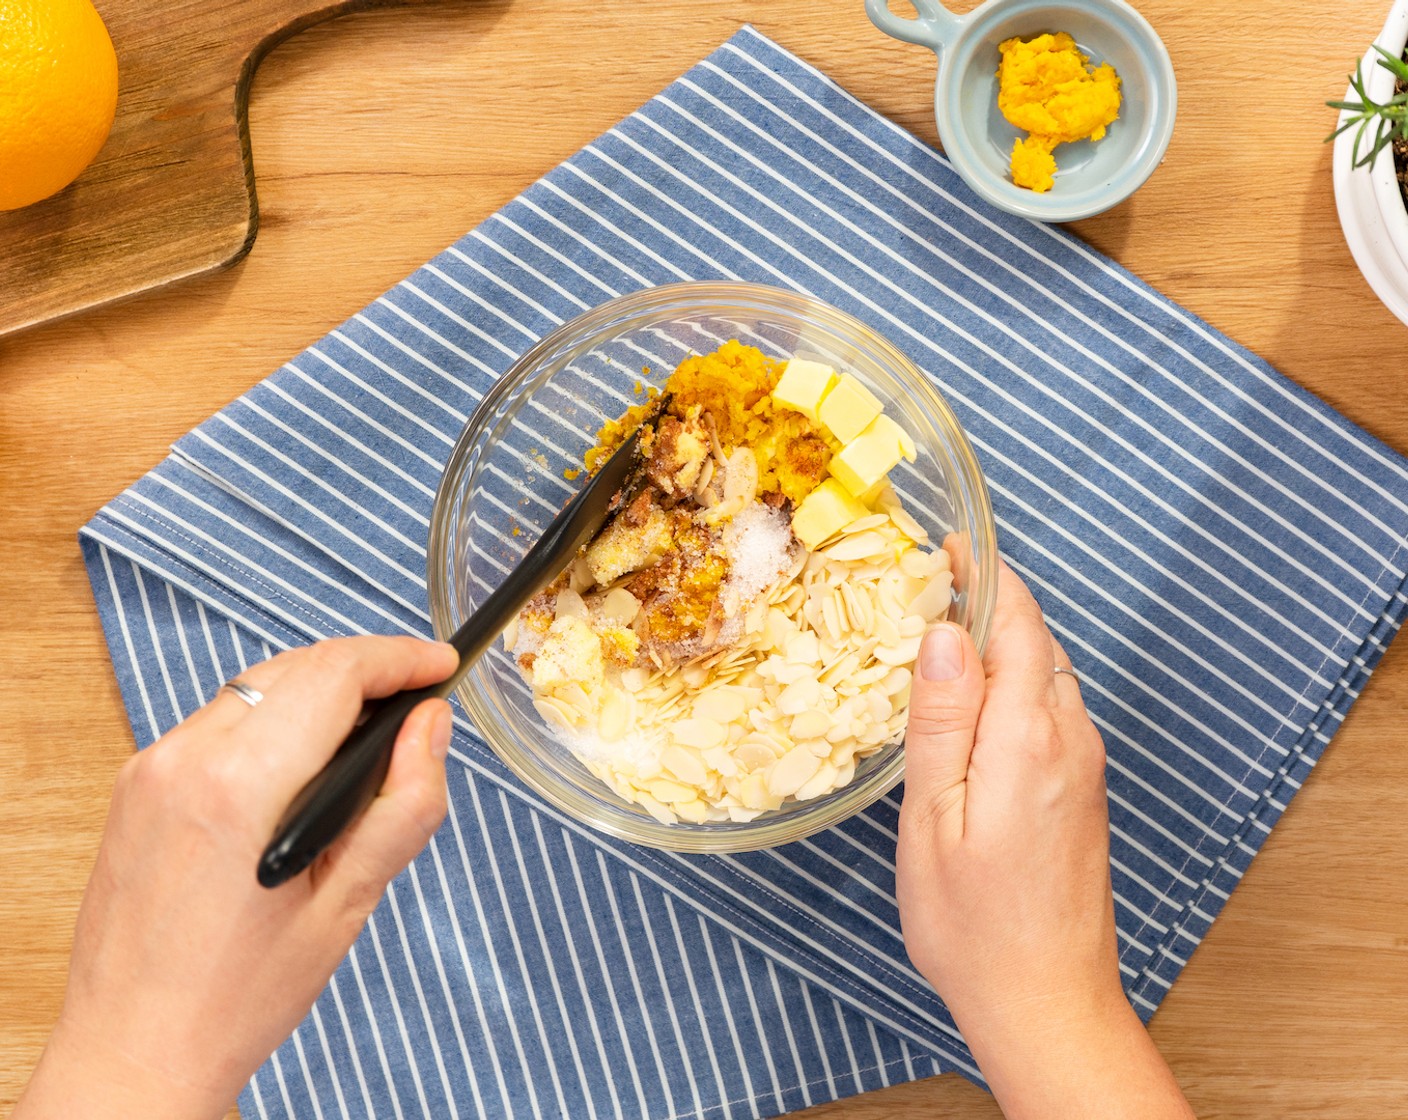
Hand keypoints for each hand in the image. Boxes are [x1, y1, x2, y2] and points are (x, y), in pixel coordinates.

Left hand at [16, 636, 458, 1119]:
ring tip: (369, 732)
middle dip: (365, 669)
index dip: (399, 658)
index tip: (439, 664)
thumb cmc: (235, 998)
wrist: (131, 1053)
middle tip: (417, 699)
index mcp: (241, 787)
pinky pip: (219, 719)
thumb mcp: (347, 905)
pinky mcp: (136, 782)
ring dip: (319, 690)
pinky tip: (303, 762)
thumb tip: (429, 726)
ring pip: (257, 685)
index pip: (335, 675)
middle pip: (297, 667)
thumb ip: (403, 804)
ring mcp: (151, 767)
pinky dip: (273, 719)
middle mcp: (186, 759)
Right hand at [897, 563, 1194, 1117]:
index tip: (949, 543)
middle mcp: (1071, 740)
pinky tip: (970, 702)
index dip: (985, 574)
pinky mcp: (1083, 788)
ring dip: (999, 642)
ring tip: (938, 634)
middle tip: (927, 583)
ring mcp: (1085, 765)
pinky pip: (1050, 708)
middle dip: (988, 601)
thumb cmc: (976, 926)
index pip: (1018, 623)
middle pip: (1036, 640)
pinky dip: (1012, 682)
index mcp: (1030, 738)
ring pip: (1045, 672)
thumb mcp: (934, 819)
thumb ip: (941, 720)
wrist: (1047, 1001)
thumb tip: (943, 634)